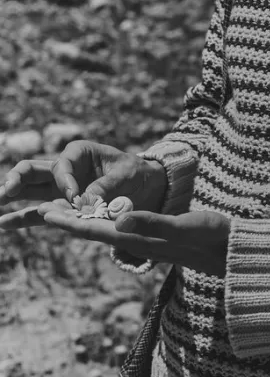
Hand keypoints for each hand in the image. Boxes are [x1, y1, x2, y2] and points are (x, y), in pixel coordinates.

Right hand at [0, 141, 166, 229]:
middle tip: (5, 191)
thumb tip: (88, 199)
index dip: (65, 183)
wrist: (147, 189)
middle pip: (32, 171)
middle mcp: (64, 170)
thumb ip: (108, 185)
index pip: (61, 166)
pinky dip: (20, 218)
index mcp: (78, 153)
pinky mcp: (62, 208)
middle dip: (16, 180)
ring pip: (29, 191)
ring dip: (10, 197)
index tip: (76, 197)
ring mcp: (59, 190)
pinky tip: (2, 224)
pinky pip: (37, 213)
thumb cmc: (137, 174)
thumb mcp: (128, 174)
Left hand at [36, 203, 230, 276]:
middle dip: (70, 222)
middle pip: (96, 232)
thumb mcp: (185, 226)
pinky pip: (123, 232)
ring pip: (108, 233)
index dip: (70, 221)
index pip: (96, 229)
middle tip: (43, 210)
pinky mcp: (159, 240)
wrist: (235, 254)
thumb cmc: (214, 238)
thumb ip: (152, 224)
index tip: (45, 212)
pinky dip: (106, 224)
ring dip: (85, 223)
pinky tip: (105, 220)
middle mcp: (141, 243)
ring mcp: (150, 243)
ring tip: (66, 214)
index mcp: (142, 239)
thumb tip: (117, 222)